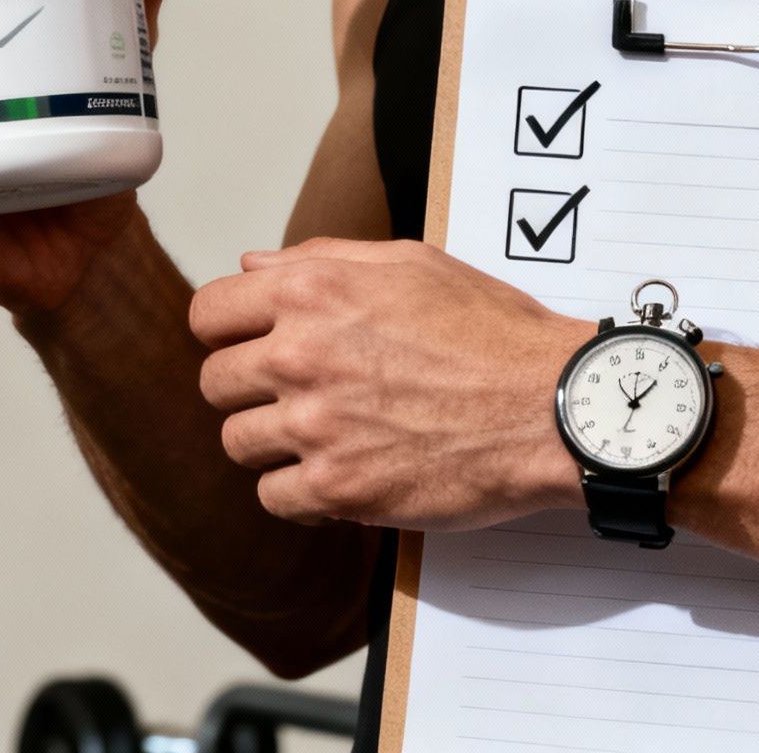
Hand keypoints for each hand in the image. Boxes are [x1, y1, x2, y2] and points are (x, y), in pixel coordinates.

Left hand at [190, 238, 591, 531]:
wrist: (550, 404)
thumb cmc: (490, 330)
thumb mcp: (410, 264)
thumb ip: (321, 260)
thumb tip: (251, 267)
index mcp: (311, 292)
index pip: (208, 314)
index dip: (228, 330)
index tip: (251, 345)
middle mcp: (300, 355)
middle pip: (215, 382)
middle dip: (249, 388)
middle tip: (298, 395)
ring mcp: (315, 426)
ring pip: (238, 442)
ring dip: (273, 443)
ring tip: (325, 436)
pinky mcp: (338, 488)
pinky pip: (273, 498)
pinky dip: (300, 493)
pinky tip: (339, 474)